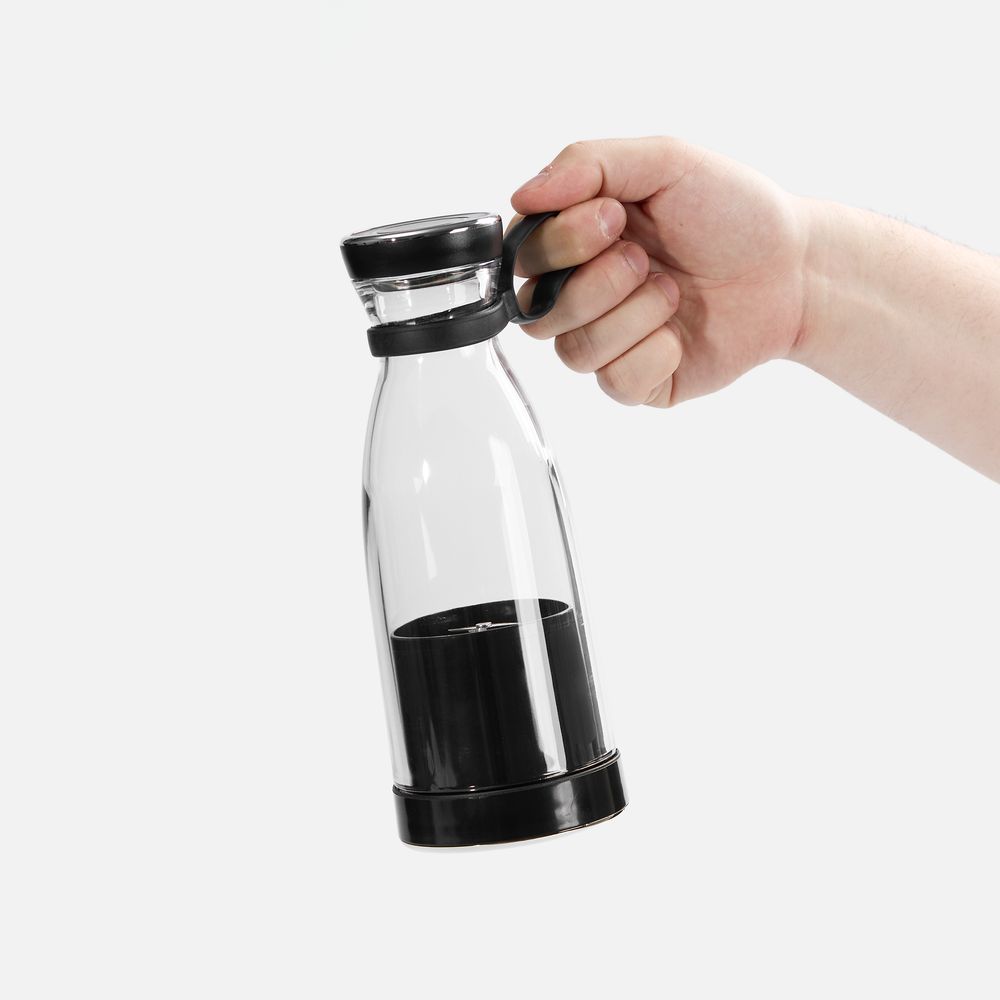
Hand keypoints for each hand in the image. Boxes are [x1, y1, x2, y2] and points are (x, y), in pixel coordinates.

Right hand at [511, 137, 809, 406]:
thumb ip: (587, 164)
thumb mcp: (664, 162)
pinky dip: (653, 354)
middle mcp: (582, 294)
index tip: (614, 218)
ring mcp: (607, 342)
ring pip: (574, 350)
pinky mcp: (637, 382)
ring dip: (631, 316)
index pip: (523, 256)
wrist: (792, 269)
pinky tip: (680, 334)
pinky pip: (614, 383)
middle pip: (537, 311)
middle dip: (599, 281)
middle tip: (647, 259)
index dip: (560, 243)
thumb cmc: (730, 213)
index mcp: (577, 242)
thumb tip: (522, 195)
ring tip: (673, 293)